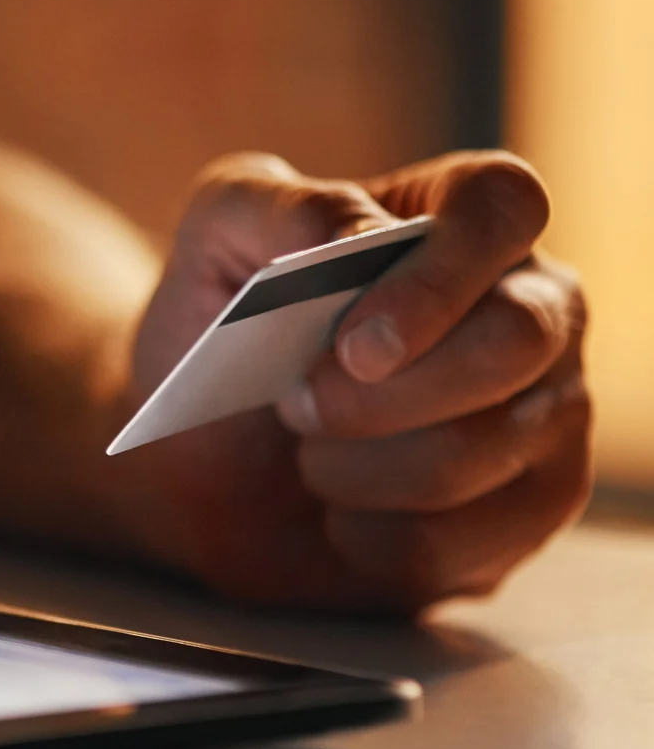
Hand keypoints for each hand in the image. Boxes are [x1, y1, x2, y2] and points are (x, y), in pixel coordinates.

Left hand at [116, 151, 590, 611]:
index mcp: (463, 219)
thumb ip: (272, 206)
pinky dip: (371, 537)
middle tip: (296, 405)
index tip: (352, 344)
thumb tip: (359, 234)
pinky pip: (468, 543)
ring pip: (482, 451)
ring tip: (308, 454)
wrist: (198, 454)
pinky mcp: (532, 508)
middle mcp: (536, 304)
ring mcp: (550, 409)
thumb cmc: (221, 328)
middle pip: (515, 339)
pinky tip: (339, 514)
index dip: (436, 277)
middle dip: (382, 393)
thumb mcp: (215, 239)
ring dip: (358, 467)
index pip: (504, 205)